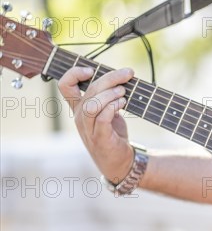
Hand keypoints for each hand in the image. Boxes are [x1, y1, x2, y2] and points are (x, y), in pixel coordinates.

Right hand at [58, 66, 134, 181]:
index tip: (92, 69)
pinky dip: (113, 107)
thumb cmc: (114, 134)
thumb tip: (122, 77)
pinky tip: (123, 103)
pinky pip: (102, 118)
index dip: (74, 73)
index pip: (65, 86)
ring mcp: (88, 129)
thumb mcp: (109, 111)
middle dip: (109, 78)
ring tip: (124, 92)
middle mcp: (80, 117)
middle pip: (88, 91)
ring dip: (110, 94)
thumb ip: (109, 96)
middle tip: (127, 74)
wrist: (120, 161)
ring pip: (91, 105)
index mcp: (79, 108)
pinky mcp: (100, 138)